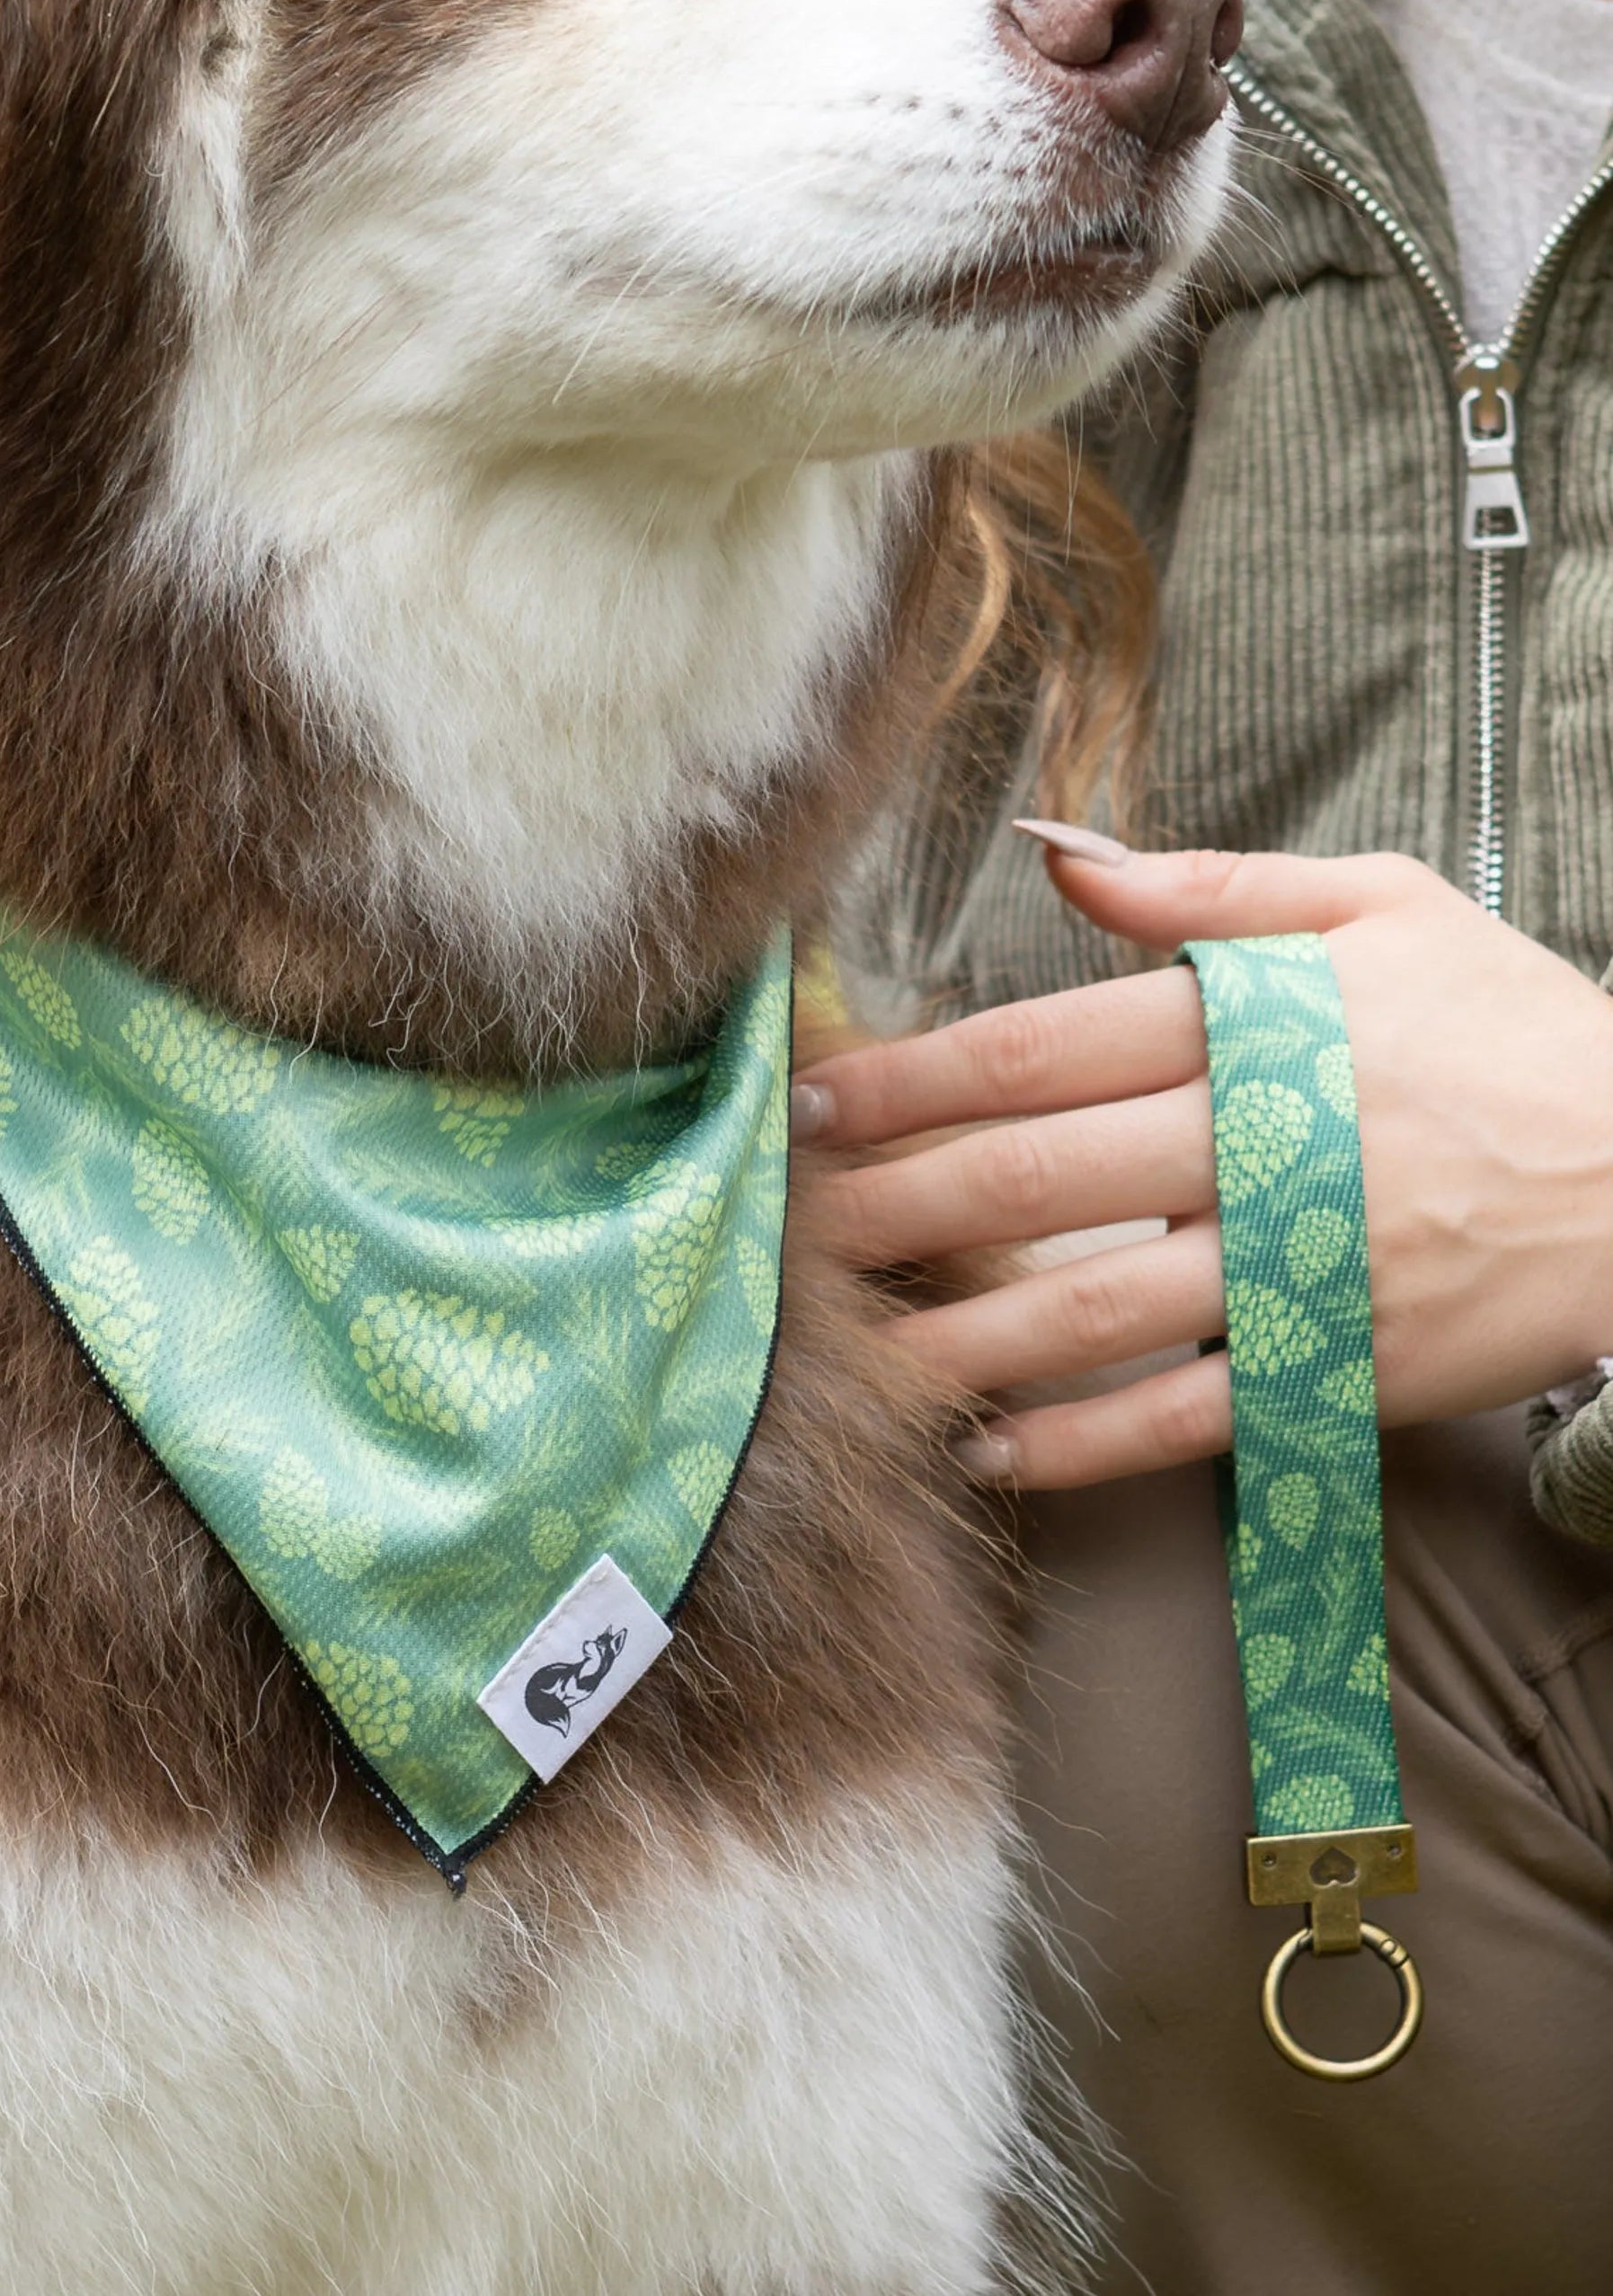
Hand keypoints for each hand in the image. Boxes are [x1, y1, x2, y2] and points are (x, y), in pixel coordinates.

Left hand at [801, 832, 1612, 1488]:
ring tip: (851, 1352)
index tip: (820, 1100)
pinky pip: (1183, 1417)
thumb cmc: (1510, 1030)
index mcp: (1255, 1024)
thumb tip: (1057, 851)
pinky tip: (986, 1451)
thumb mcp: (1381, 907)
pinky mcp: (1334, 1372)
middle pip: (1035, 1180)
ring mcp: (1297, 1272)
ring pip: (1090, 1313)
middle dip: (897, 1205)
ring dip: (956, 1337)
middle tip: (791, 1227)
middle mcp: (1260, 1146)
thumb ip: (1210, 889)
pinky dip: (1079, 1444)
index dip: (917, 1078)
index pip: (1042, 1049)